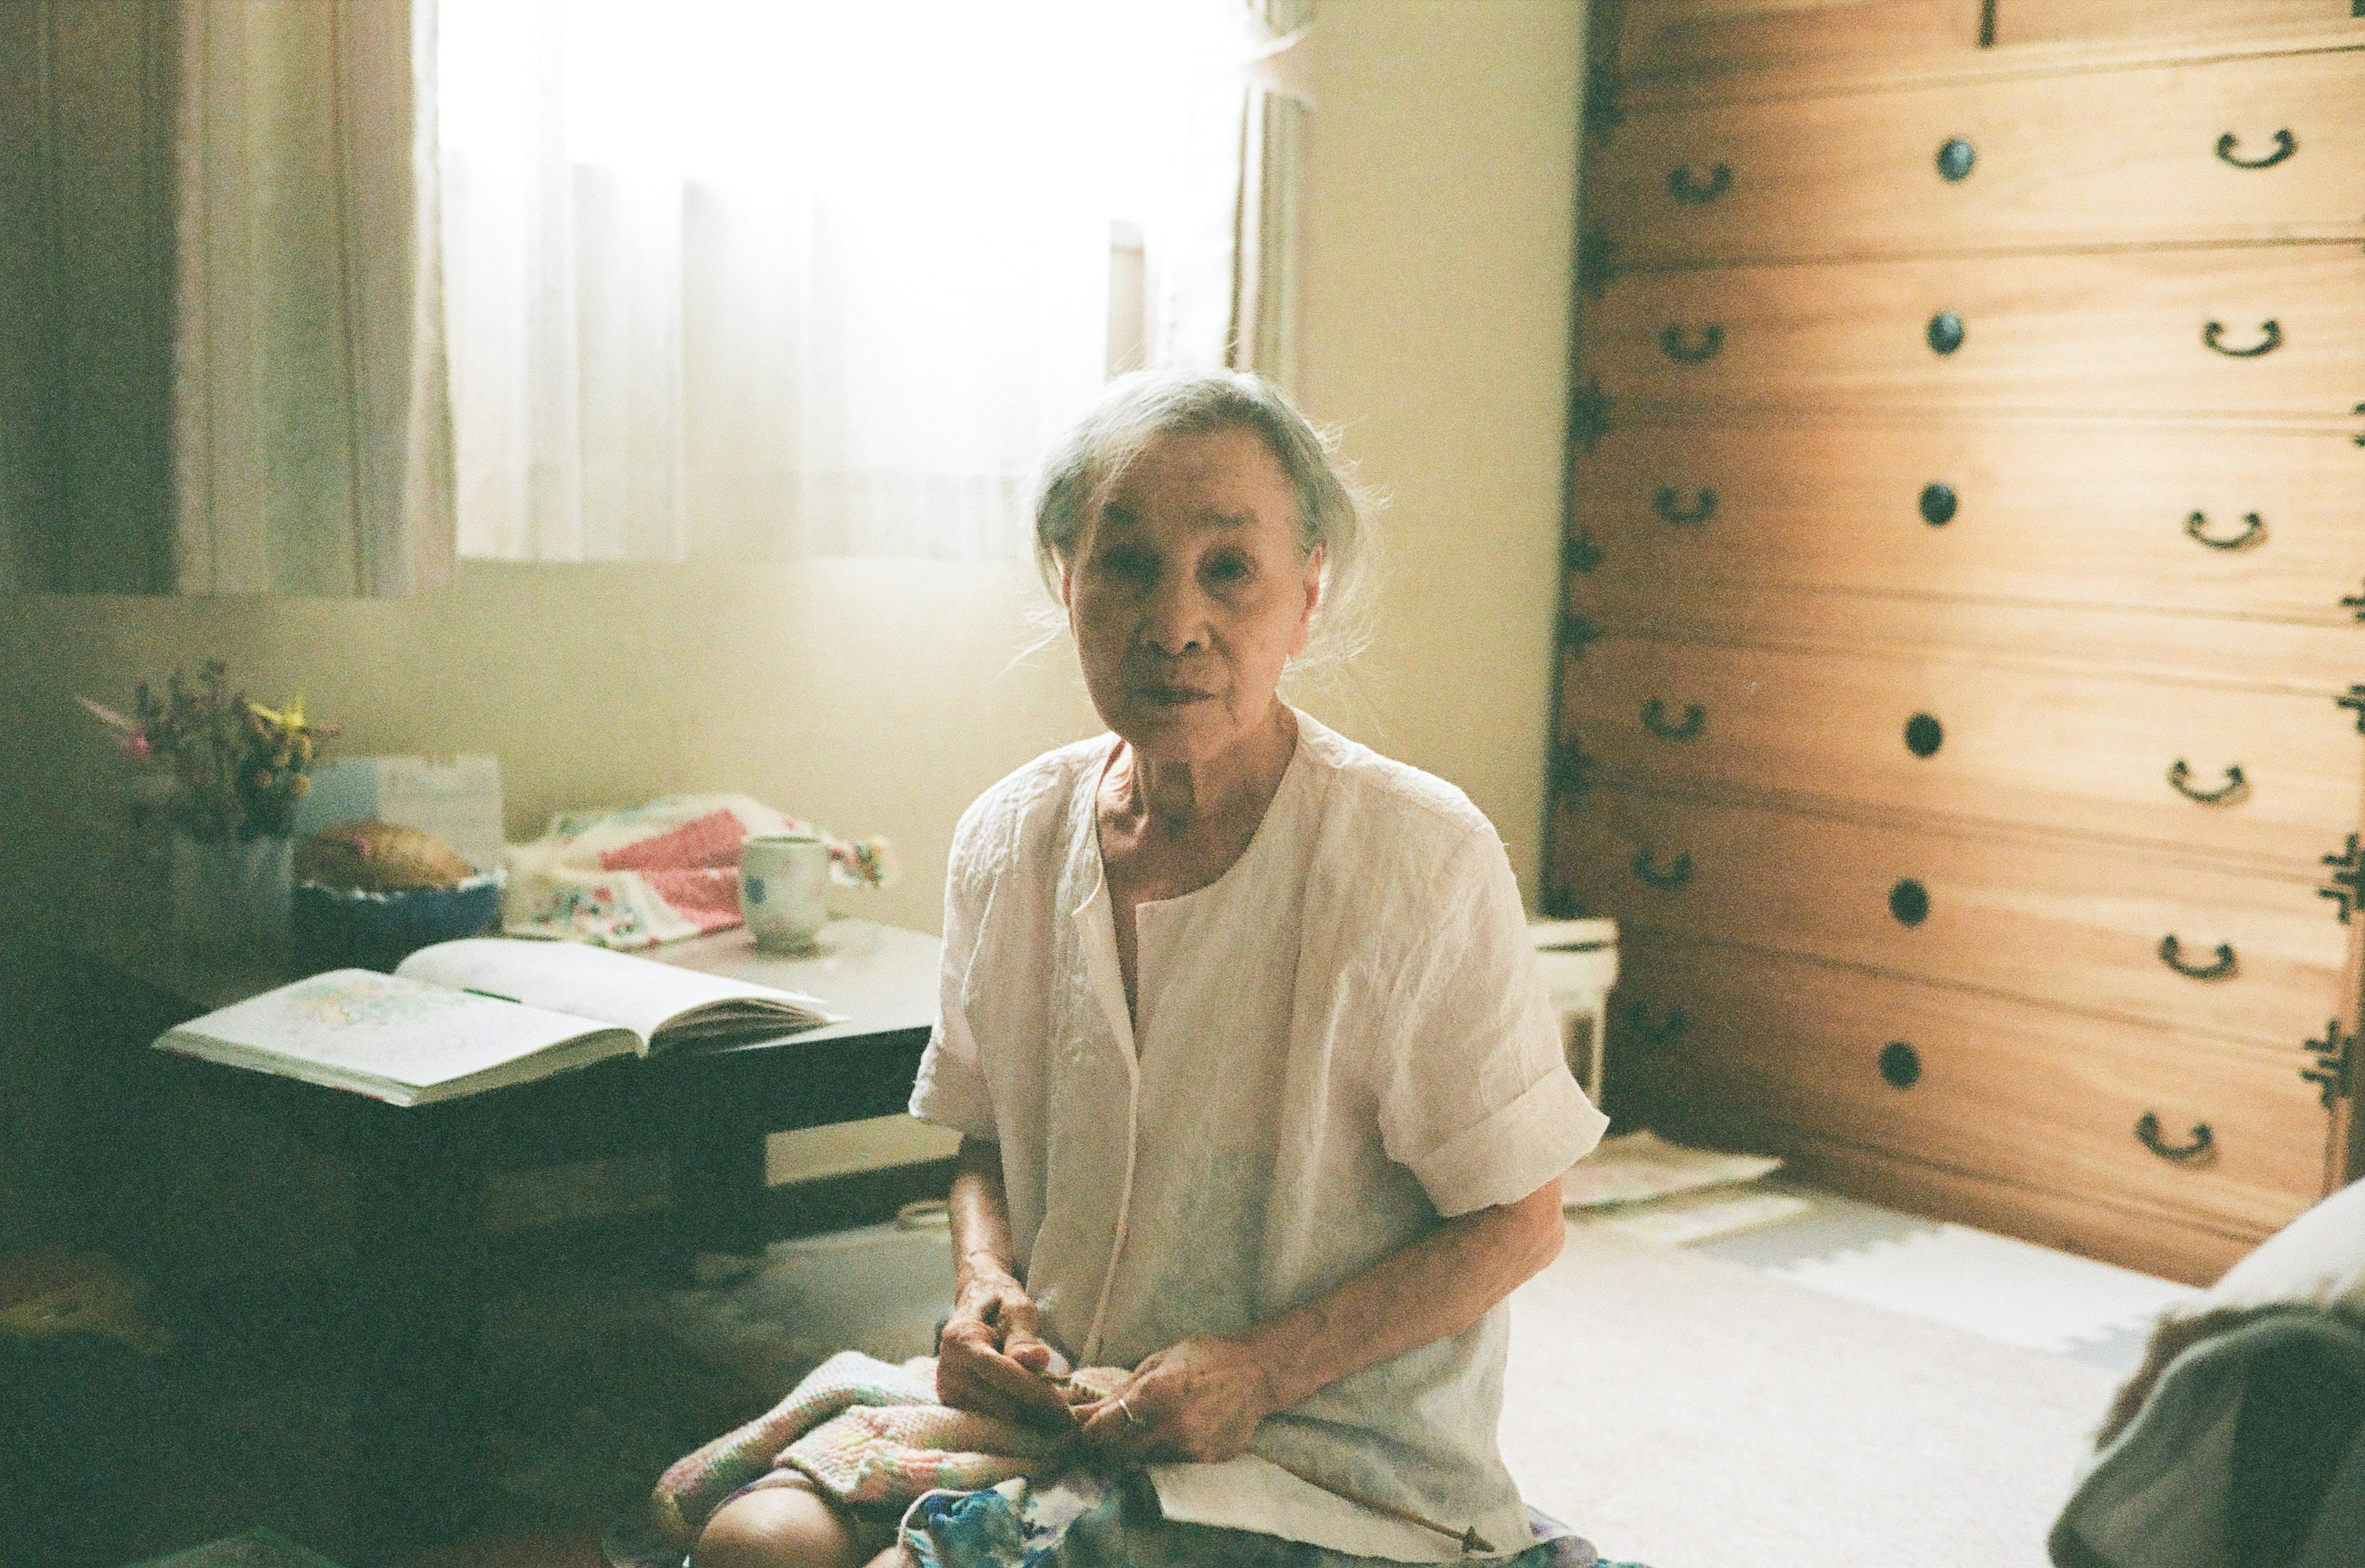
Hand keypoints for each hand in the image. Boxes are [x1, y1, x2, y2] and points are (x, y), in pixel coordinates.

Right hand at [935, 1270, 1072, 1428]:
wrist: (977, 1303)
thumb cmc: (1001, 1304)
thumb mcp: (1017, 1310)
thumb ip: (1024, 1338)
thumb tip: (1039, 1360)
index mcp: (959, 1339)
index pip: (998, 1372)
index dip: (1031, 1390)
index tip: (1061, 1407)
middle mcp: (947, 1369)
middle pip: (998, 1400)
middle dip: (1034, 1408)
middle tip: (1066, 1418)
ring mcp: (948, 1391)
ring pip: (996, 1416)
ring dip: (1027, 1417)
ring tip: (1053, 1415)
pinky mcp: (956, 1405)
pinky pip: (990, 1421)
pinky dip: (1015, 1419)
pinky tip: (1035, 1412)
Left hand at [1073, 1336, 1274, 1463]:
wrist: (1257, 1372)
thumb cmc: (1203, 1358)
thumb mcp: (1157, 1364)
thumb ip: (1119, 1392)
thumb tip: (1080, 1413)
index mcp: (1154, 1394)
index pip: (1104, 1429)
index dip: (1087, 1434)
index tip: (1082, 1433)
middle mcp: (1170, 1426)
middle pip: (1119, 1453)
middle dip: (1108, 1447)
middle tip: (1108, 1436)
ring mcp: (1190, 1447)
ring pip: (1146, 1461)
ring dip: (1140, 1449)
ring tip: (1152, 1427)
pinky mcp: (1206, 1460)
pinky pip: (1173, 1463)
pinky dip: (1168, 1451)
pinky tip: (1180, 1430)